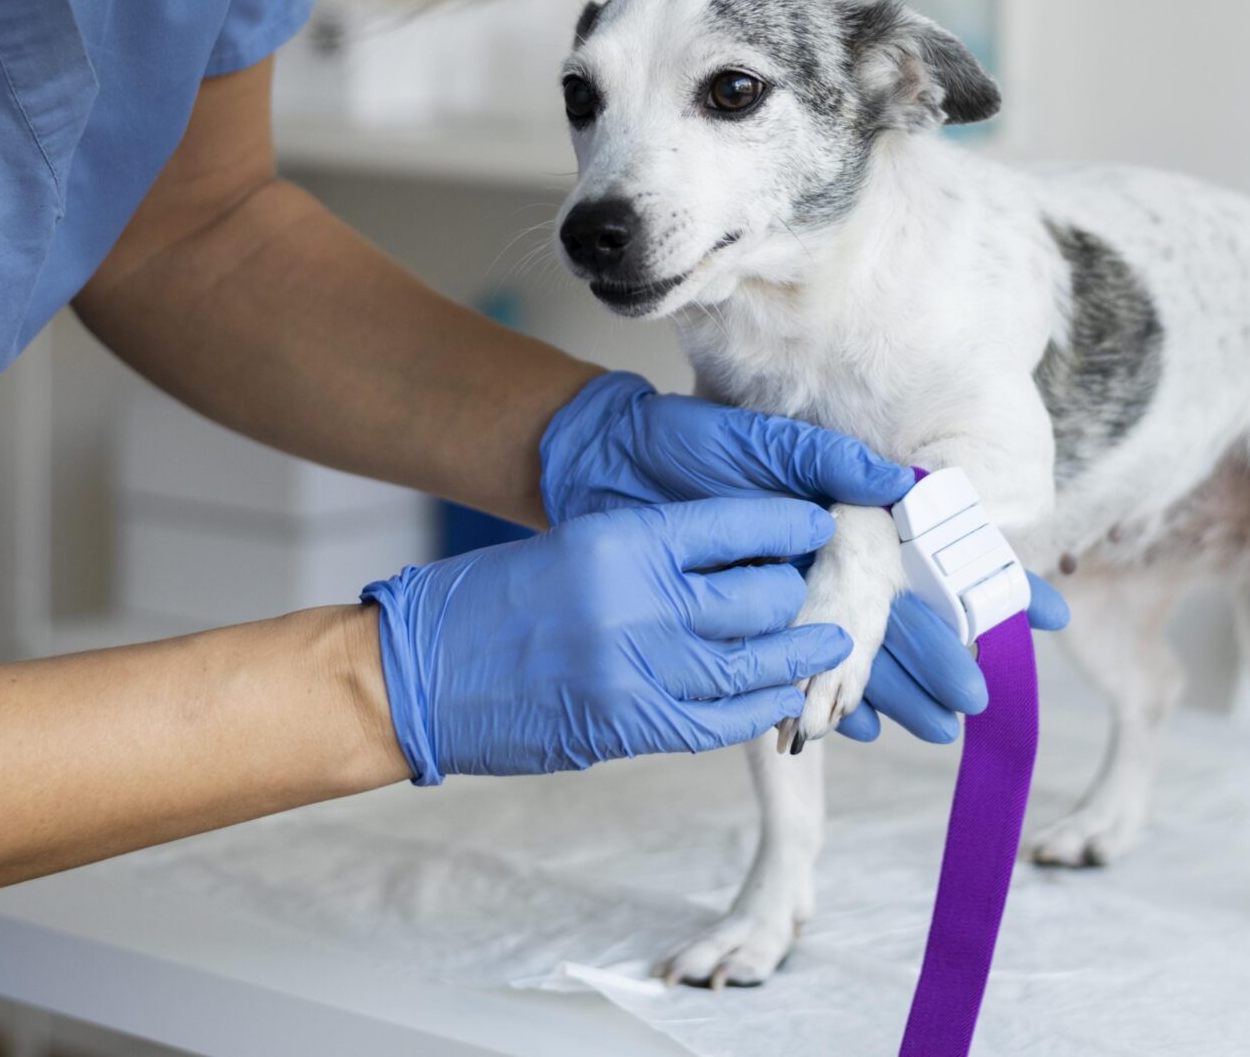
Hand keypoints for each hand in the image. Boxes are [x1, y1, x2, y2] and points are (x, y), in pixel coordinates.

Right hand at [362, 499, 849, 782]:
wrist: (418, 674)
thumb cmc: (492, 603)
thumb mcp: (576, 547)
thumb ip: (652, 557)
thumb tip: (740, 565)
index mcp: (621, 540)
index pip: (737, 523)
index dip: (790, 525)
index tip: (821, 524)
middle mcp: (637, 601)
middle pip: (760, 594)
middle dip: (799, 592)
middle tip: (825, 587)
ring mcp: (635, 670)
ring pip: (753, 662)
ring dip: (799, 654)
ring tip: (832, 643)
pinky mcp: (627, 726)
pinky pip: (720, 721)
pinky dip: (760, 709)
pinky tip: (784, 698)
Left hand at [539, 373, 1067, 744]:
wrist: (604, 466)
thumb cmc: (685, 447)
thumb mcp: (760, 443)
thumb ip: (828, 461)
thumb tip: (900, 483)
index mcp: (841, 518)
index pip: (931, 554)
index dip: (988, 583)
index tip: (1044, 613)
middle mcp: (825, 564)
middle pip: (902, 619)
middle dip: (945, 657)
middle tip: (981, 695)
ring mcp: (789, 598)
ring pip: (860, 654)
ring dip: (900, 692)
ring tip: (940, 727)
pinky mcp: (744, 627)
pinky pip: (797, 672)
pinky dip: (827, 698)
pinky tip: (860, 727)